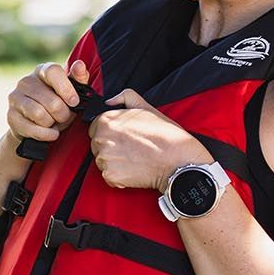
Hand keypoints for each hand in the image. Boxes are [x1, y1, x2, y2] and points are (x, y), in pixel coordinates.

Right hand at [6, 61, 92, 144]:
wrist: (34, 122)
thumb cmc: (55, 102)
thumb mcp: (69, 91)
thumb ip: (78, 79)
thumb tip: (80, 66)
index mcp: (42, 71)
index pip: (53, 71)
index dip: (66, 88)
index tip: (74, 102)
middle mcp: (26, 81)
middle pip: (51, 101)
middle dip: (63, 114)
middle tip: (65, 117)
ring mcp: (15, 98)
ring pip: (40, 115)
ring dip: (52, 123)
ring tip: (54, 123)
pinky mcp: (11, 116)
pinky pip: (32, 128)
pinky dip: (45, 134)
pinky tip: (50, 132)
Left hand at [87, 90, 211, 191]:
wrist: (177, 160)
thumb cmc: (165, 135)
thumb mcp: (146, 107)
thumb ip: (125, 97)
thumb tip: (110, 101)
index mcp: (106, 120)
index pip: (95, 128)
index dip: (110, 133)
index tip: (123, 138)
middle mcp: (102, 139)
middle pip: (97, 145)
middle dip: (111, 147)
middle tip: (131, 149)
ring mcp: (104, 158)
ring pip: (102, 161)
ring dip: (115, 162)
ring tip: (134, 159)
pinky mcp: (110, 175)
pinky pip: (108, 177)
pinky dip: (119, 176)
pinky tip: (133, 170)